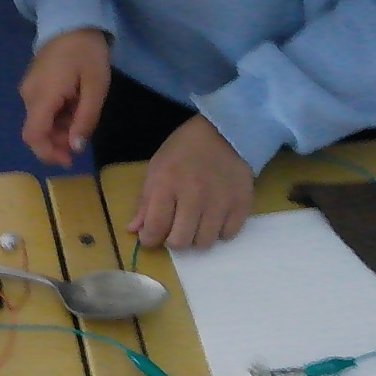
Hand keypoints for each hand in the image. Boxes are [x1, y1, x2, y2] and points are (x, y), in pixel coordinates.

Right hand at [20, 28, 109, 166]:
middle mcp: (29, 95)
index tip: (69, 160)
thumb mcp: (95, 88)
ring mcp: (29, 88)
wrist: (72, 20)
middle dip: (59, 140)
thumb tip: (75, 148)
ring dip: (60, 127)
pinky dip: (57, 115)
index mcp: (43, 96)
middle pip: (37, 131)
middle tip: (84, 133)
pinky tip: (74, 103)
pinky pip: (41, 108)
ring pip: (40, 120)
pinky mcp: (33, 82)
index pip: (33, 136)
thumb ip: (85, 120)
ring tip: (83, 112)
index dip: (48, 154)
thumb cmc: (87, 53)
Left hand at [129, 115, 253, 249]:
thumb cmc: (184, 150)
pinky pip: (228, 235)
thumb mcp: (157, 167)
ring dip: (197, 237)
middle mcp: (194, 195)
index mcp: (167, 183)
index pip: (155, 227)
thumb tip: (134, 231)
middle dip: (173, 240)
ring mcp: (220, 202)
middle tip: (175, 227)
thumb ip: (145, 201)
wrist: (224, 133)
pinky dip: (220, 231)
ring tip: (196, 221)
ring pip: (204, 243)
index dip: (149, 239)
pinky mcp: (241, 204)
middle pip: (180, 242)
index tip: (150, 237)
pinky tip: (215, 216)